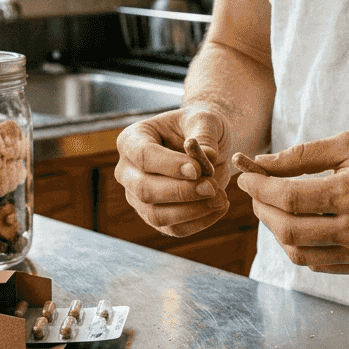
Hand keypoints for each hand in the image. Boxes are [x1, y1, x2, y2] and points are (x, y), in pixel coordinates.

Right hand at [115, 106, 233, 236]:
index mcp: (132, 140)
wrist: (205, 146)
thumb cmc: (200, 128)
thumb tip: (207, 157)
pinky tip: (220, 206)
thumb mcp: (205, 120)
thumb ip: (205, 134)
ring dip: (192, 210)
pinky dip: (200, 222)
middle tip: (213, 187)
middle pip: (144, 189)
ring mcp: (138, 198)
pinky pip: (174, 229)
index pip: (143, 156)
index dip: (169, 165)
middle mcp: (128, 171)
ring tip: (221, 198)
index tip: (198, 169)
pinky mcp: (155, 217)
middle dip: (181, 192)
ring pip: (156, 215)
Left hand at [236, 132, 348, 273]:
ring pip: (301, 254)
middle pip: (289, 231)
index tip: (246, 177)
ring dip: (278, 233)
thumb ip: (302, 155)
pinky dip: (301, 248)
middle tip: (256, 193)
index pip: (289, 198)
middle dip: (263, 211)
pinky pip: (321, 264)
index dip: (260, 188)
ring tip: (274, 210)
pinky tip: (299, 226)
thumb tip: (260, 164)